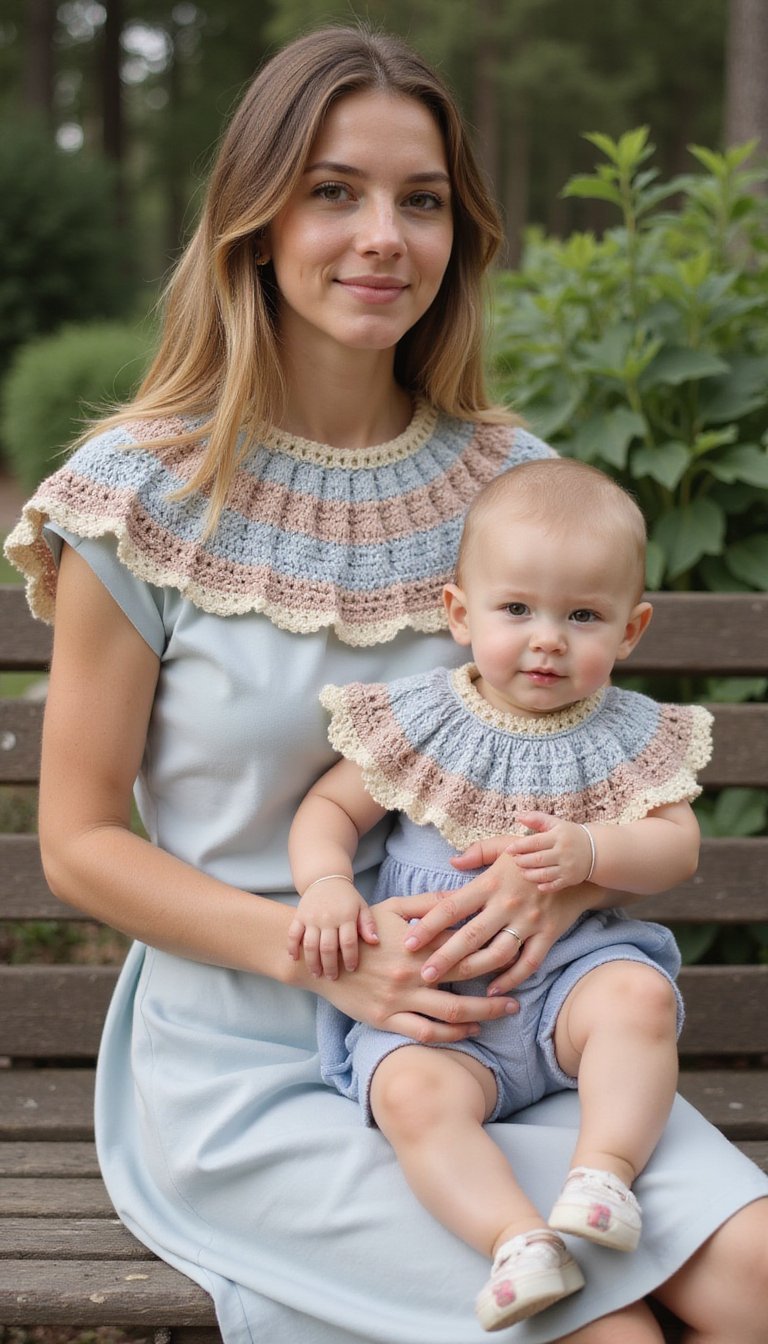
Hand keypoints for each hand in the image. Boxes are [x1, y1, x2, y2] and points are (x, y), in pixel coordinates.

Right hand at [287, 879, 377, 978]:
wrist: (325, 879)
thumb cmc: (347, 898)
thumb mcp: (362, 907)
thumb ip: (368, 924)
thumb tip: (375, 942)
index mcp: (346, 916)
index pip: (348, 943)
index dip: (350, 958)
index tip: (351, 969)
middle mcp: (328, 917)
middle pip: (328, 948)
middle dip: (330, 966)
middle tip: (332, 977)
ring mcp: (311, 917)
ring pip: (310, 945)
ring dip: (312, 962)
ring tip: (316, 974)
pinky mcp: (299, 916)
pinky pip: (293, 934)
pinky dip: (292, 947)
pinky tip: (295, 958)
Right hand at [313, 893, 519, 1042]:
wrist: (321, 960)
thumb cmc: (361, 931)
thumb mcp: (392, 908)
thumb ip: (427, 904)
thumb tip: (460, 897)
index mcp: (417, 942)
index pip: (464, 944)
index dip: (493, 948)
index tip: (515, 950)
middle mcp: (413, 971)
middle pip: (467, 979)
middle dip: (498, 984)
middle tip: (521, 991)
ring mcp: (401, 998)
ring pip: (452, 1012)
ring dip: (484, 1013)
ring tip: (506, 1012)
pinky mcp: (387, 1019)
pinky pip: (426, 1032)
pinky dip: (453, 1035)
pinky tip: (472, 1032)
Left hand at [408, 846, 599, 993]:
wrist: (580, 863)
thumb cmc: (535, 853)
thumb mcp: (506, 844)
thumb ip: (478, 852)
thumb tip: (451, 861)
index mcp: (491, 882)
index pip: (452, 906)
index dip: (428, 925)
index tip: (408, 941)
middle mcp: (507, 904)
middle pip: (470, 936)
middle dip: (444, 957)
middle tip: (422, 974)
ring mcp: (529, 921)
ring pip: (497, 953)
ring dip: (473, 972)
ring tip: (451, 986)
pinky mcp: (547, 934)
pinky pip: (528, 962)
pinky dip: (511, 979)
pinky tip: (492, 991)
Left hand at [505, 812, 593, 891]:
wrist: (596, 850)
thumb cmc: (571, 835)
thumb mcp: (556, 824)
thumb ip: (537, 819)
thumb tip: (518, 816)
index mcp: (558, 837)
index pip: (534, 842)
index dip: (519, 846)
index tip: (509, 849)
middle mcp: (563, 852)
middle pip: (537, 859)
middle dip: (522, 861)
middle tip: (515, 861)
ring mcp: (567, 867)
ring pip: (543, 874)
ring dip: (529, 874)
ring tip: (522, 871)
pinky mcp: (570, 879)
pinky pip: (554, 885)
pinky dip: (544, 886)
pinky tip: (537, 884)